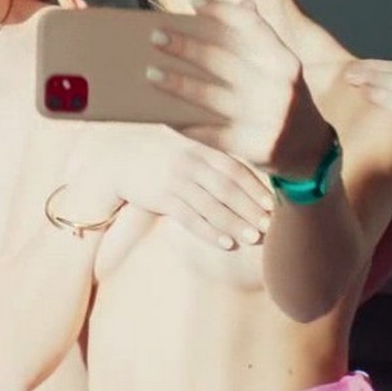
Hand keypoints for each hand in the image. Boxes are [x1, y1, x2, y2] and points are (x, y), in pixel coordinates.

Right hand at [69, 124, 273, 249]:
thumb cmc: (157, 155)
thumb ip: (210, 158)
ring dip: (234, 223)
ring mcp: (174, 180)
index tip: (273, 204)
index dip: (255, 187)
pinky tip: (225, 243)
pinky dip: (208, 231)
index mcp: (199, 148)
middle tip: (270, 225)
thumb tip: (245, 175)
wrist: (117, 159)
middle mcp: (189, 162)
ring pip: (211, 205)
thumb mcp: (184, 147)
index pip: (234, 168)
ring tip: (254, 237)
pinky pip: (189, 218)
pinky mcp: (161, 197)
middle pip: (227, 188)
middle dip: (251, 208)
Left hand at [148, 0, 332, 178]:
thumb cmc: (282, 99)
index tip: (194, 3)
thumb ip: (261, 39)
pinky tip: (162, 114)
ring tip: (150, 72)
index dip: (222, 11)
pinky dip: (183, 123)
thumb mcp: (280, 69)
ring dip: (176, 83)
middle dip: (185, 47)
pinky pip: (208, 132)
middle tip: (155, 37)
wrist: (309, 151)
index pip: (251, 27)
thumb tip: (243, 2)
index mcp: (284, 62)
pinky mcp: (253, 146)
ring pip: (209, 97)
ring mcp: (266, 118)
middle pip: (221, 60)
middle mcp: (278, 87)